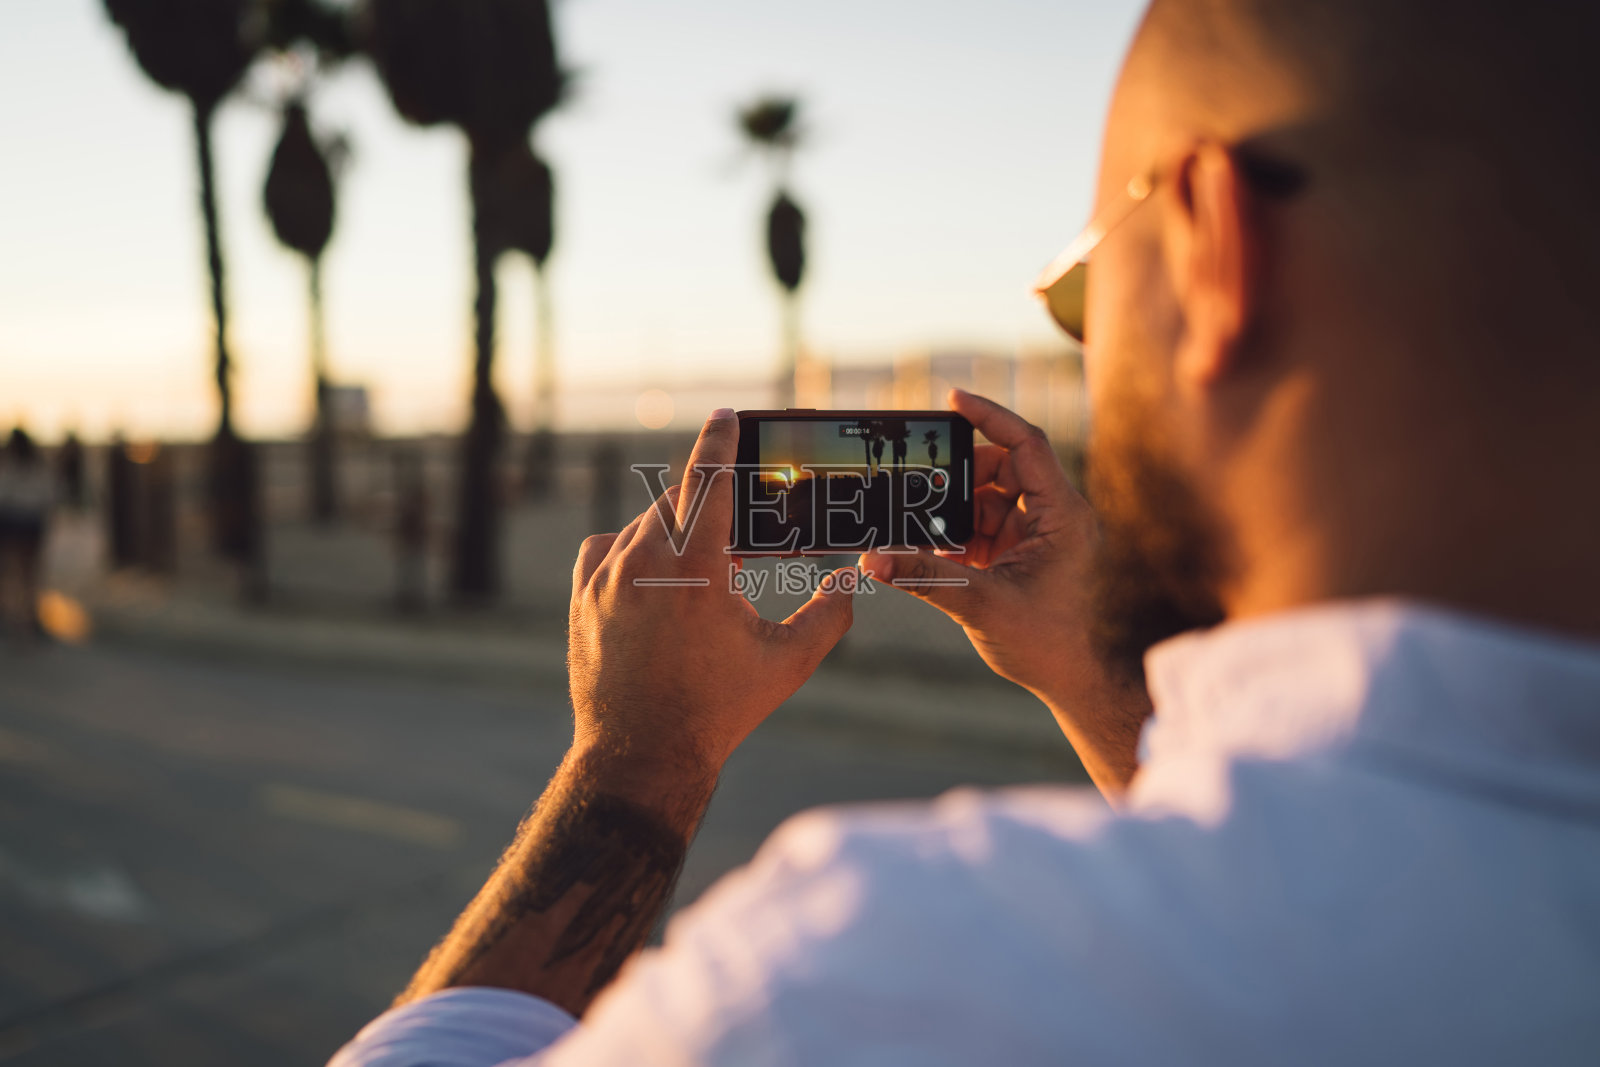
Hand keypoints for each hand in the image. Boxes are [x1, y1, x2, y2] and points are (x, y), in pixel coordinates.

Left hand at [568, 409, 854, 775]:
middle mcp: (643, 561)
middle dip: (710, 509)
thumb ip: (828, 615)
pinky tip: (650, 575)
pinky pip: (604, 548)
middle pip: (679, 502)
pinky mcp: (582, 599)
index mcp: (695, 567)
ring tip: (701, 573)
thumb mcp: (787, 663)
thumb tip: (851, 580)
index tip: (727, 414)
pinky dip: (630, 549)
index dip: (720, 440)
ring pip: (643, 525)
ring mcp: (604, 579)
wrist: (642, 755)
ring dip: (674, 533)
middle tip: (736, 538)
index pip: (708, 478)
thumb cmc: (718, 710)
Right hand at [860, 390, 1150, 794]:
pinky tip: (932, 551)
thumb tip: (876, 559)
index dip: (990, 417)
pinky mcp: (1021, 555)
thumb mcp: (982, 604)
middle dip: (959, 475)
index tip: (953, 400)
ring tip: (923, 527)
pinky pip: (983, 528)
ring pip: (988, 499)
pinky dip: (956, 535)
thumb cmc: (1050, 643)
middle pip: (1001, 468)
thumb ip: (926, 578)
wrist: (1075, 682)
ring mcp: (1037, 535)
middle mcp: (1053, 517)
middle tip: (921, 485)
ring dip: (954, 510)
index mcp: (1062, 515)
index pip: (1026, 445)